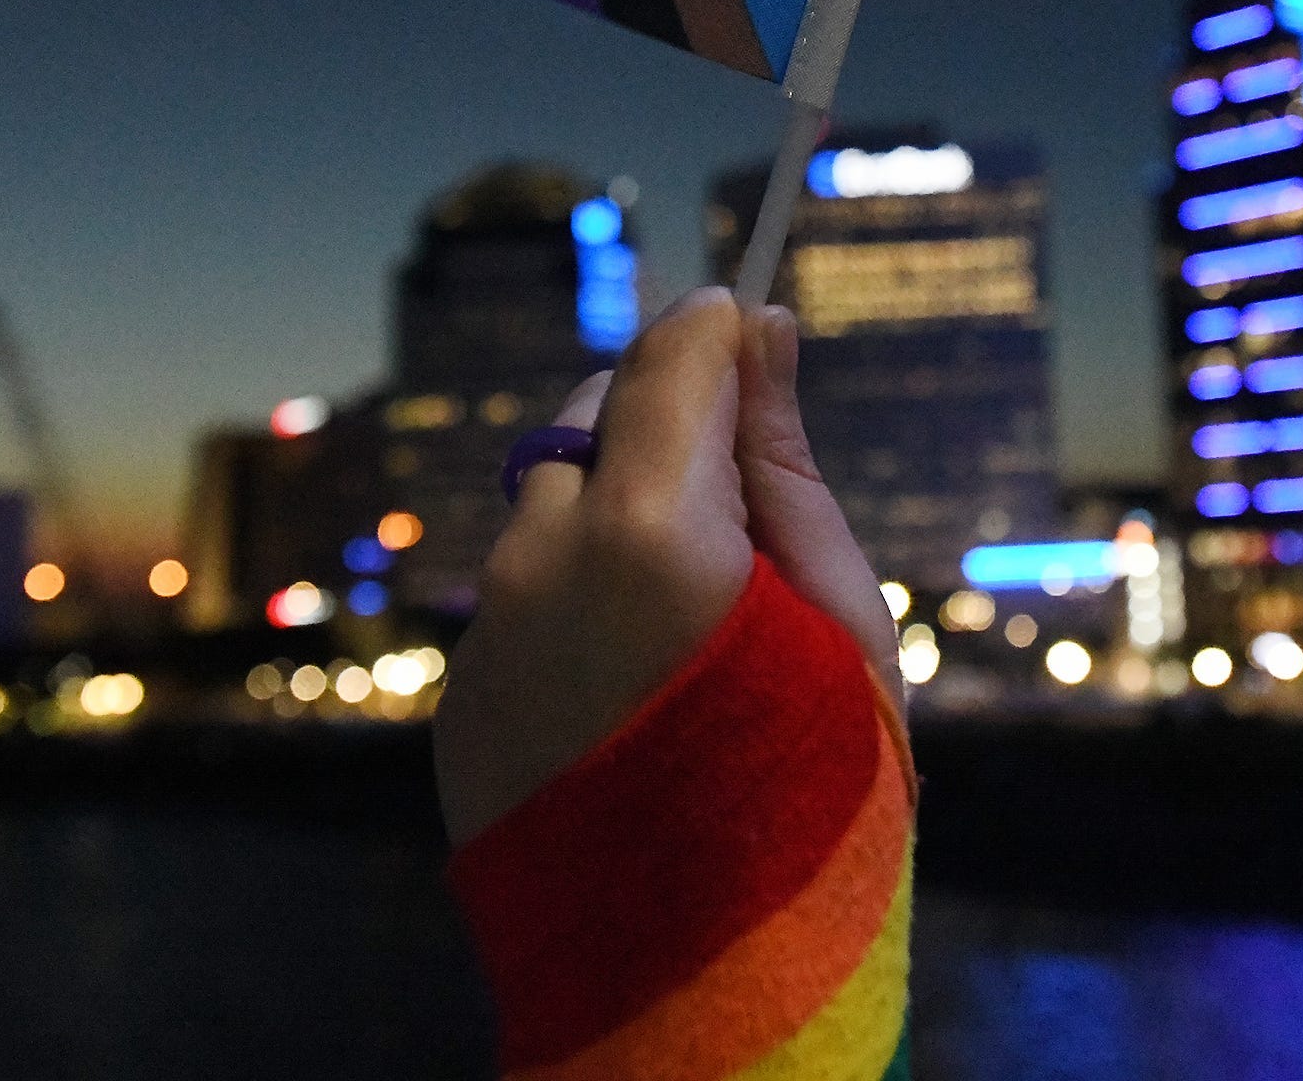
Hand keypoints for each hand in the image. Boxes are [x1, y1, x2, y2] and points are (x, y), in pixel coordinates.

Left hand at [433, 288, 897, 846]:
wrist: (696, 982)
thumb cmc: (811, 796)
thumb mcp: (839, 620)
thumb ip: (784, 467)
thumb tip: (764, 334)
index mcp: (647, 532)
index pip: (668, 363)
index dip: (716, 330)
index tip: (753, 321)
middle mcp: (542, 564)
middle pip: (593, 420)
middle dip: (659, 427)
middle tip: (740, 503)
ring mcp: (490, 635)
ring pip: (550, 514)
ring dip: (614, 523)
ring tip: (696, 627)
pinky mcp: (462, 700)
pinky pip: (522, 606)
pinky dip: (577, 610)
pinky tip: (641, 690)